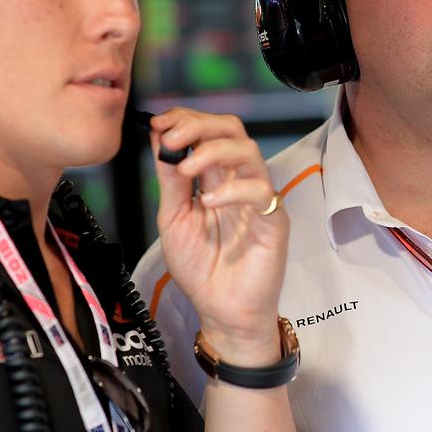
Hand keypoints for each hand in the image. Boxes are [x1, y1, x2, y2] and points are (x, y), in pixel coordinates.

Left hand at [146, 108, 288, 365]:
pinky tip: (209, 202)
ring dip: (213, 150)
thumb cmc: (202, 269)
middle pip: (232, 130)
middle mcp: (239, 181)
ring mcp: (259, 198)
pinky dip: (232, 190)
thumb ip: (171, 182)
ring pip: (248, 152)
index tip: (157, 122)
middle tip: (171, 137)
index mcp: (215, 178)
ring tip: (185, 168)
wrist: (221, 311)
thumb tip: (160, 140)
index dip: (185, 120)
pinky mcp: (274, 220)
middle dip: (198, 125)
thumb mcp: (174, 219)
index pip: (209, 131)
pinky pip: (261, 191)